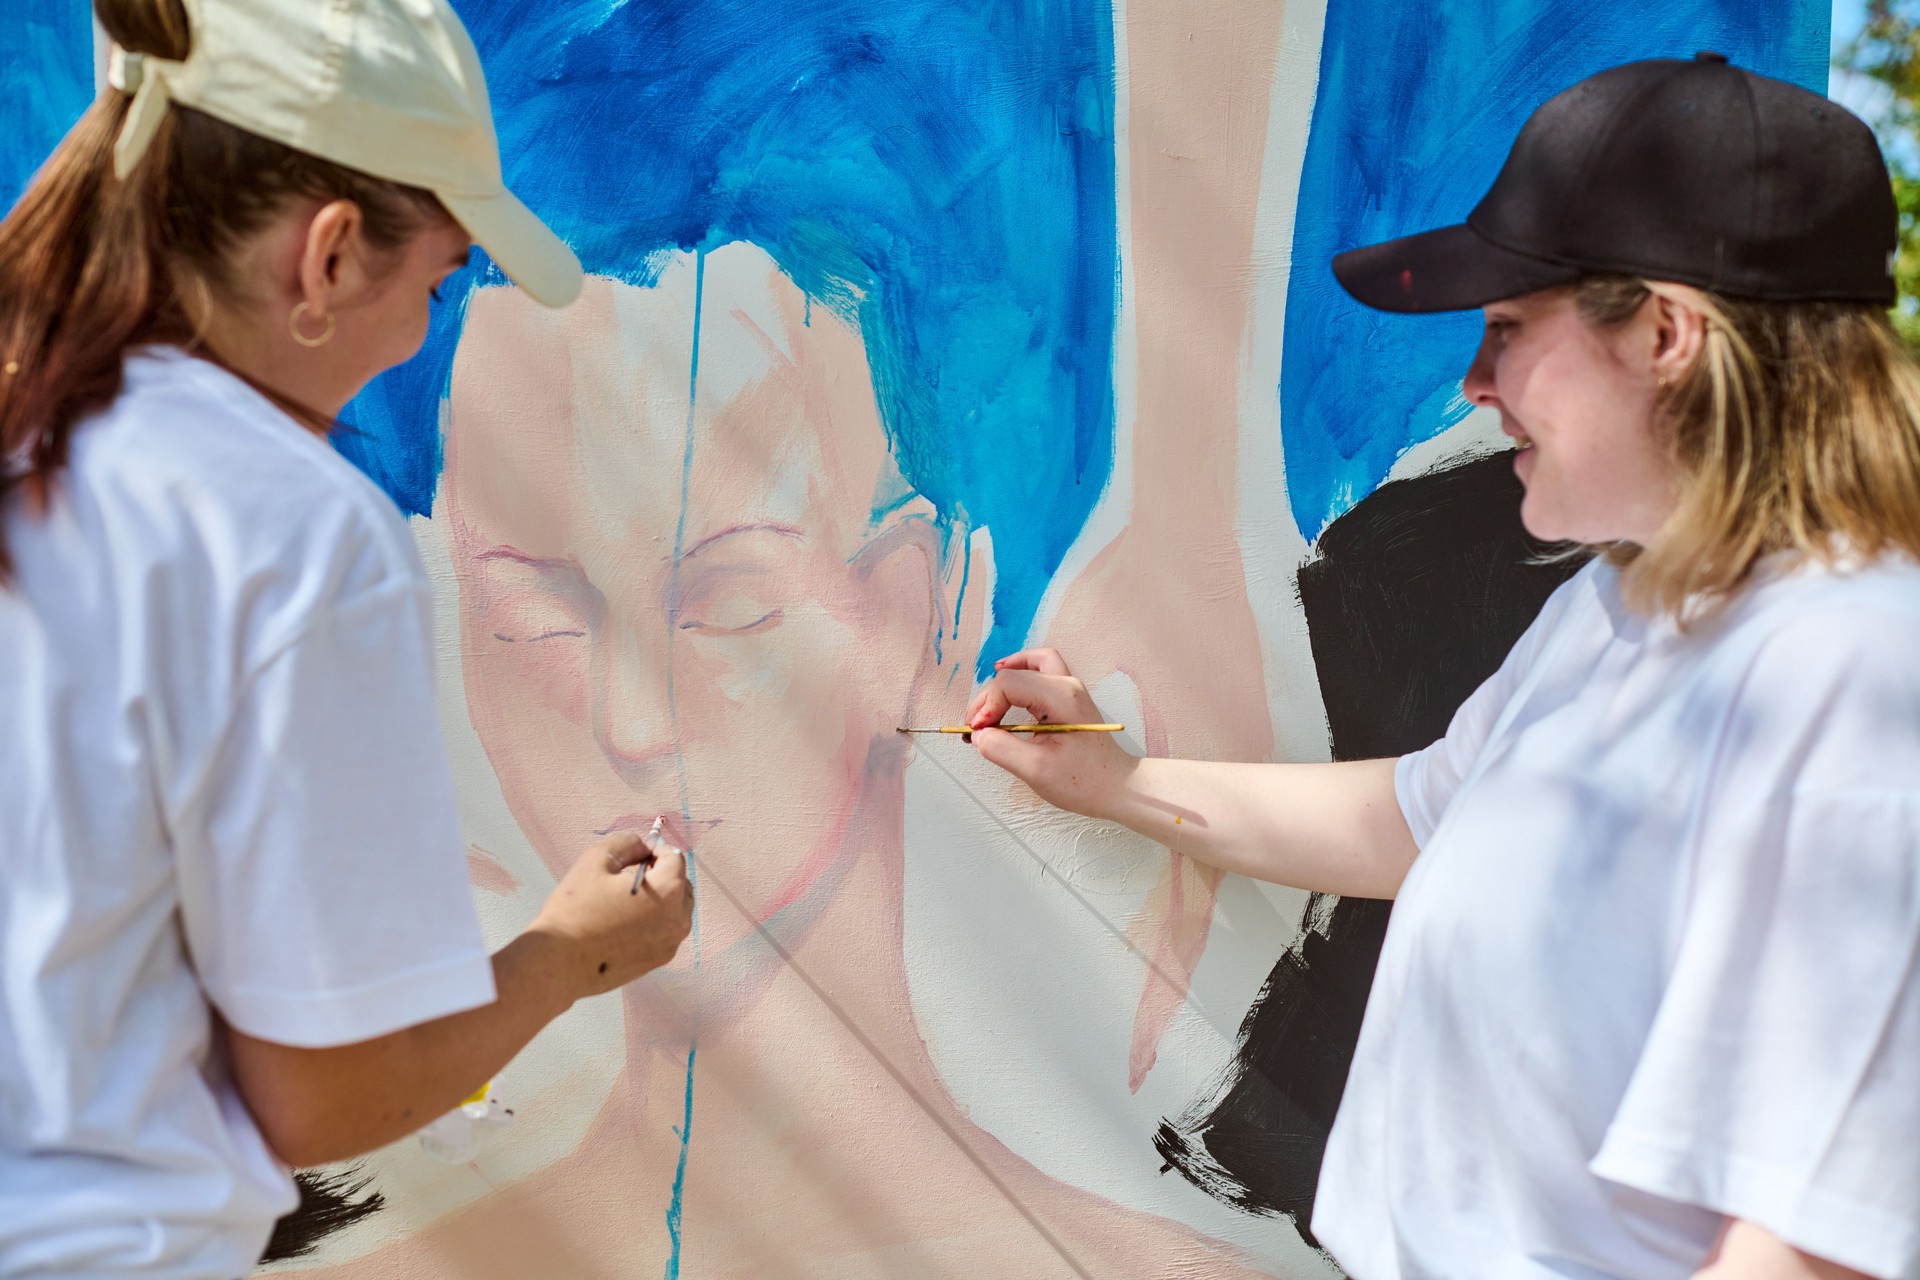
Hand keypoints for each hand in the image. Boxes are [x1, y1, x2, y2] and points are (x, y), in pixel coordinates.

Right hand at [529, 830, 692, 1000]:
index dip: (655, 848)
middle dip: (661, 873)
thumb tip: (642, 846)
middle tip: (631, 871)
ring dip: (658, 897)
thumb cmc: (575, 911)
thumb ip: (626, 844)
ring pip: (674, 910)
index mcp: (668, 891)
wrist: (557, 964)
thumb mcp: (596, 860)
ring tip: (625, 897)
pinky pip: (663, 932)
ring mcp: (669, 945)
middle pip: (681, 885)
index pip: (674, 858)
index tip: (637, 850)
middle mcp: (677, 920)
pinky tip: (623, 921)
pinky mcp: (656, 962)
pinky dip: (652, 920)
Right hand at [964, 648, 1136, 819]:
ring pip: (1031, 664)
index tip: (977, 732)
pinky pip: (1041, 672)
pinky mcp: (1069, 698)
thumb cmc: (1085, 781)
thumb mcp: (1036, 770)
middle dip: (989, 698)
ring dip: (1005, 680)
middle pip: (1015, 673)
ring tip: (986, 703)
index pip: (1009, 684)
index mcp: (1061, 698)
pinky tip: (1007, 691)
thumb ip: (1001, 749)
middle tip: (976, 726)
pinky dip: (1020, 677)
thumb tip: (979, 735)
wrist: (1117, 787)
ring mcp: (1070, 689)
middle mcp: (1067, 686)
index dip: (986, 706)